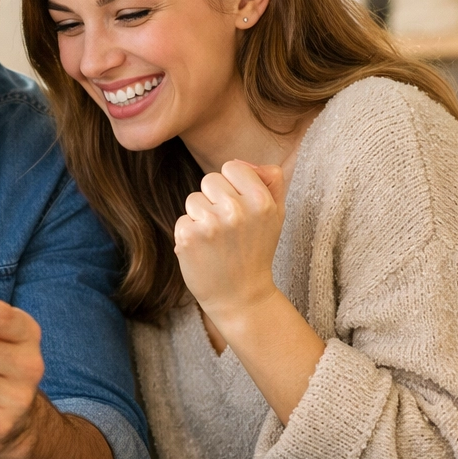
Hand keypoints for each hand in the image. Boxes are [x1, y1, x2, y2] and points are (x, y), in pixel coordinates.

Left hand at [174, 160, 286, 322]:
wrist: (241, 297)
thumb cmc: (256, 251)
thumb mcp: (275, 214)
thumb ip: (270, 179)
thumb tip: (240, 161)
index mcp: (261, 201)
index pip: (232, 167)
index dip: (232, 185)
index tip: (239, 206)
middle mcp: (236, 210)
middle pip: (210, 180)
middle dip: (215, 200)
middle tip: (228, 228)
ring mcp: (211, 224)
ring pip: (193, 199)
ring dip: (200, 217)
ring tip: (216, 241)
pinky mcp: (188, 237)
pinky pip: (182, 219)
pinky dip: (189, 235)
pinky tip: (204, 252)